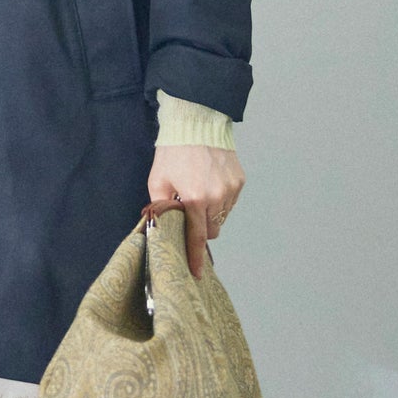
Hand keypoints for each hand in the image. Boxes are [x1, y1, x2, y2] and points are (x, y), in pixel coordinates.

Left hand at [148, 144, 245, 278]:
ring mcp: (231, 189)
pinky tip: (209, 185)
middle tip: (188, 216)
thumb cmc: (173, 152)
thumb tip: (161, 227)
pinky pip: (230, 202)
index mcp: (195, 200)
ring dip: (211, 215)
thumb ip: (161, 208)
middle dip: (200, 229)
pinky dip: (220, 201)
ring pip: (222, 218)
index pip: (197, 238)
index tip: (198, 273)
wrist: (196, 124)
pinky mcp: (239, 181)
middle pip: (211, 230)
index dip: (196, 258)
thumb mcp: (158, 181)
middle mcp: (217, 198)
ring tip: (198, 195)